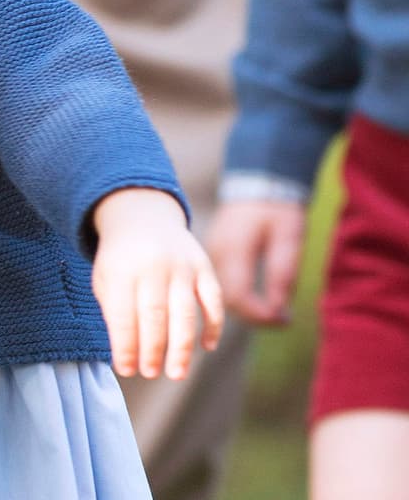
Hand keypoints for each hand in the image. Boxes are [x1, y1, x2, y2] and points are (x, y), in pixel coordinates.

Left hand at [91, 188, 223, 379]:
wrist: (143, 217)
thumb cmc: (120, 260)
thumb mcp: (105, 280)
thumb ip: (114, 313)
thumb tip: (127, 356)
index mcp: (122, 271)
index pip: (123, 316)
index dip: (125, 347)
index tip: (127, 370)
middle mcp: (154, 267)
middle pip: (155, 316)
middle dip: (153, 350)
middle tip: (150, 373)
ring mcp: (182, 266)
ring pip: (185, 312)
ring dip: (182, 346)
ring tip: (176, 373)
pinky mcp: (204, 266)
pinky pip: (213, 299)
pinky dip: (213, 324)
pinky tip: (208, 347)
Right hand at [208, 198, 307, 325]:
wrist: (258, 179)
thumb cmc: (277, 206)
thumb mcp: (288, 234)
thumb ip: (283, 271)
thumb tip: (277, 309)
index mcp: (233, 250)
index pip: (238, 296)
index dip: (259, 315)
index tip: (283, 320)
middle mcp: (216, 256)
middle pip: (225, 301)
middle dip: (254, 316)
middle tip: (283, 320)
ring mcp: (211, 257)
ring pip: (220, 297)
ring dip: (246, 310)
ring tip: (273, 313)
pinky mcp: (213, 257)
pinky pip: (220, 286)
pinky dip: (239, 299)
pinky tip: (258, 300)